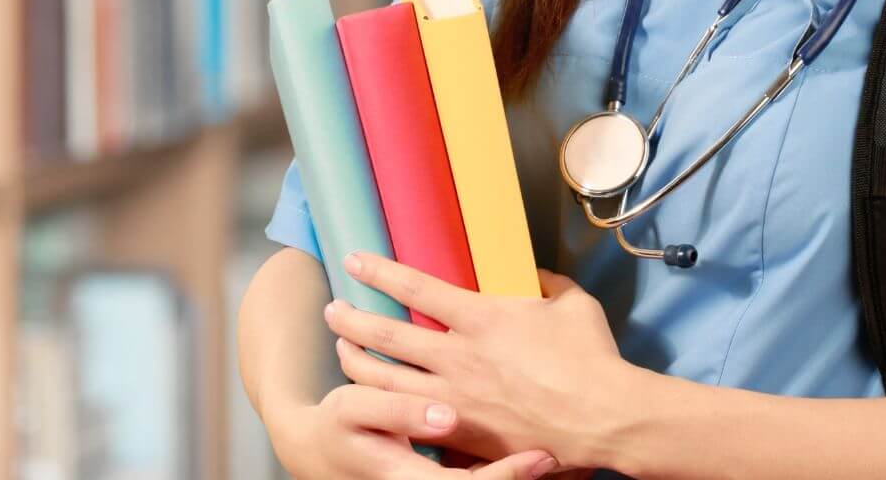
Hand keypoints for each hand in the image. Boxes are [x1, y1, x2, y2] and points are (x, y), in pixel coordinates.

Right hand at [271, 382, 559, 478]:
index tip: (542, 458)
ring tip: (567, 460)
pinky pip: (478, 472)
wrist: (318, 453)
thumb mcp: (355, 413)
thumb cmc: (342, 428)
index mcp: (414, 479)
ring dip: (523, 474)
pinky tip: (537, 449)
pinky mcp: (441, 475)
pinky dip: (507, 463)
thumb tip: (445, 418)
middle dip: (528, 478)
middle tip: (567, 459)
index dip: (508, 475)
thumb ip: (398, 412)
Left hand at [325, 252, 626, 471]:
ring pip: (384, 380)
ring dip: (356, 364)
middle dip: (351, 319)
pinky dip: (384, 409)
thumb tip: (536, 275)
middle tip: (333, 310)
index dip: (379, 271)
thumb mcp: (573, 304)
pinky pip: (408, 419)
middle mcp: (458, 356)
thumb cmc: (591, 359)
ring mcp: (454, 397)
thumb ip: (548, 283)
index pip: (415, 286)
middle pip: (385, 334)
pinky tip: (372, 403)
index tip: (355, 261)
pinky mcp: (460, 432)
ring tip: (341, 352)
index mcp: (481, 317)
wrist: (602, 419)